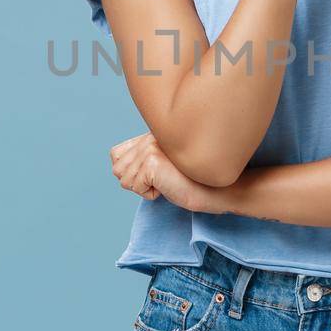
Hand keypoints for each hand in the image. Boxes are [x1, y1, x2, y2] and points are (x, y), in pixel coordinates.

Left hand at [109, 132, 225, 212]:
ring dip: (144, 188)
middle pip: (118, 169)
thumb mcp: (162, 167)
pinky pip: (135, 186)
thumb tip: (117, 168)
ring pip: (125, 179)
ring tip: (167, 181)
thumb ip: (142, 160)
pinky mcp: (152, 161)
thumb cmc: (191, 182)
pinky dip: (150, 194)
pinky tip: (168, 186)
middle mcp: (149, 138)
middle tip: (163, 180)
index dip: (130, 171)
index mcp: (150, 136)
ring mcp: (150, 148)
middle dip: (137, 182)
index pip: (116, 154)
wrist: (214, 190)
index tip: (155, 175)